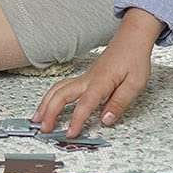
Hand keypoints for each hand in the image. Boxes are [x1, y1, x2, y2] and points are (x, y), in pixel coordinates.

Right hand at [32, 9, 162, 138]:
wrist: (131, 38)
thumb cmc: (134, 58)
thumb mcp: (135, 84)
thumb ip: (119, 103)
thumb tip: (106, 120)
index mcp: (101, 82)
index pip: (85, 104)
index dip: (76, 120)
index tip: (71, 133)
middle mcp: (88, 79)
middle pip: (62, 94)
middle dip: (50, 112)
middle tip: (44, 129)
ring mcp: (84, 77)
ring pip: (58, 89)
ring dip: (45, 104)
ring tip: (37, 118)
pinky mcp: (85, 78)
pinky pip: (63, 86)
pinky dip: (52, 96)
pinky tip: (48, 104)